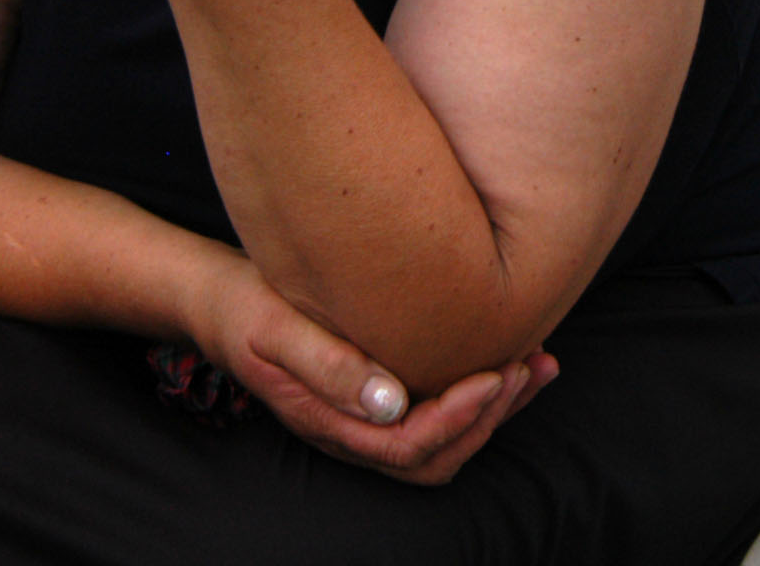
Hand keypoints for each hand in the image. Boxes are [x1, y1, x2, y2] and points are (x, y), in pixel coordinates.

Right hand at [188, 250, 555, 482]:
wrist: (220, 300)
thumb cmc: (246, 307)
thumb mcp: (276, 330)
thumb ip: (329, 367)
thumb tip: (390, 402)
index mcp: (328, 423)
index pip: (406, 447)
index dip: (458, 417)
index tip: (496, 372)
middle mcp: (353, 431)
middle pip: (435, 458)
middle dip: (488, 420)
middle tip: (527, 369)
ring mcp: (367, 418)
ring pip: (443, 443)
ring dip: (495, 411)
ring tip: (538, 366)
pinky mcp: (381, 394)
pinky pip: (437, 413)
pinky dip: (482, 393)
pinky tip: (511, 356)